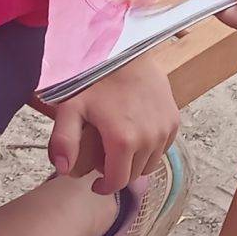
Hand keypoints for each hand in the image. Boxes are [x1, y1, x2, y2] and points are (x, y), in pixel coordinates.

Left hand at [49, 52, 178, 194]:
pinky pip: (163, 146)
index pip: (117, 181)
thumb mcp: (71, 107)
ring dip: (135, 162)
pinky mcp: (173, 119)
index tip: (96, 183)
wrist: (125, 49)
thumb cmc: (95, 78)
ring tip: (120, 150)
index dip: (104, 187)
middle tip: (104, 161)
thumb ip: (63, 141)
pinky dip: (151, 148)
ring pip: (150, 162)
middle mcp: (149, 138)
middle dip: (118, 173)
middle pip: (134, 174)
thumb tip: (63, 169)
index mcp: (123, 140)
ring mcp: (164, 129)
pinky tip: (136, 135)